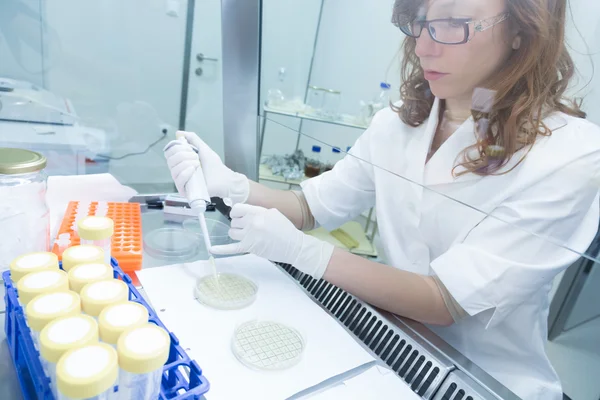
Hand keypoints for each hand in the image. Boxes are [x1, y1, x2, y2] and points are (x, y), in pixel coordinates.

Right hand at [163, 131, 248, 204]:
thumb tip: (178, 133)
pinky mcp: (184, 191)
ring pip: (173, 170)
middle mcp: (178, 171)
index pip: (169, 153)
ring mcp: (180, 181)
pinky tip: (193, 171)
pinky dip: (185, 173)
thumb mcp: (203, 148)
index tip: (189, 148)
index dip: (177, 148)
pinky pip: (178, 181)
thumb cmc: (214, 165)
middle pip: (170, 160)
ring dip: (186, 164)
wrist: (224, 179)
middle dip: (183, 155)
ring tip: (197, 164)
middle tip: (196, 157)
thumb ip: (192, 139)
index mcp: (181, 161)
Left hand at [211, 204, 334, 278]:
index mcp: (258, 212)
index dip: (236, 213)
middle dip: (238, 225)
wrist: (294, 246)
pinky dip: (220, 249)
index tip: (239, 217)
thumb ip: (257, 211)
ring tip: (246, 236)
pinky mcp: (250, 248)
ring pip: (231, 233)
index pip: (237, 209)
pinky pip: (231, 248)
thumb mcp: (273, 213)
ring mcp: (250, 235)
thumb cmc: (285, 230)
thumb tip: (243, 211)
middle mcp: (252, 222)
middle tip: (248, 229)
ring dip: (236, 234)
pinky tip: (211, 249)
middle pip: (233, 221)